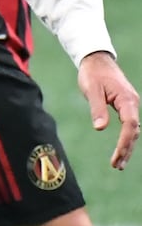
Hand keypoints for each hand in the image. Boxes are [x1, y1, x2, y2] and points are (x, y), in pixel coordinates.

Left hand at [77, 50, 140, 168]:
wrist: (96, 60)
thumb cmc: (92, 73)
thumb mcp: (91, 90)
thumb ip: (97, 108)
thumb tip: (100, 128)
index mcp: (127, 99)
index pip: (130, 125)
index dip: (125, 142)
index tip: (117, 155)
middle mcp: (133, 103)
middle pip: (134, 131)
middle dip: (127, 149)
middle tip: (117, 165)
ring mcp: (131, 104)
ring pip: (133, 129)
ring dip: (127, 146)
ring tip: (118, 163)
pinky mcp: (126, 105)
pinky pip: (129, 125)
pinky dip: (126, 137)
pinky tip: (122, 148)